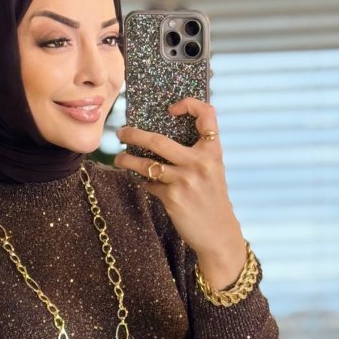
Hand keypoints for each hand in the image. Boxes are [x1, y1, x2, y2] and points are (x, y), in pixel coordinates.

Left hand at [113, 97, 246, 289]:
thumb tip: (162, 139)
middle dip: (134, 135)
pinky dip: (145, 183)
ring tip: (119, 159)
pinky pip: (150, 184)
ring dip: (127, 161)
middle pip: (157, 140)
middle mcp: (199, 162)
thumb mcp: (213, 170)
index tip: (171, 109)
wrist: (219, 233)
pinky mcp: (172, 198)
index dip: (189, 104)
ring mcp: (184, 180)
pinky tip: (144, 183)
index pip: (206, 114)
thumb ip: (197, 153)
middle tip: (122, 133)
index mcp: (212, 151)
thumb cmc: (213, 200)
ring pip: (145, 164)